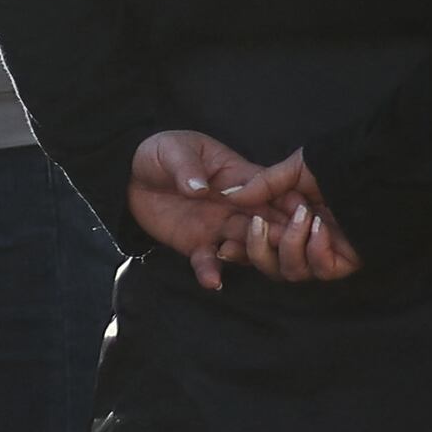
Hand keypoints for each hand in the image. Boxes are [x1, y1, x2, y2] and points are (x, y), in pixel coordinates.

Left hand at [130, 132, 358, 288]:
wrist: (131, 174)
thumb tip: (198, 187)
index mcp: (241, 179)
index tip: (300, 214)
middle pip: (267, 224)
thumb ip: (188, 168)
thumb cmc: (162, 153)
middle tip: (279, 241)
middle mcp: (238, 208)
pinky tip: (211, 281)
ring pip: (246, 247)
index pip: (274, 193)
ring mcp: (220, 228)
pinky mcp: (197, 244)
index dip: (289, 205)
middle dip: (277, 234)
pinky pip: (208, 262)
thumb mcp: (174, 150)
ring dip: (247, 253)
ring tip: (233, 253)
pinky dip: (211, 272)